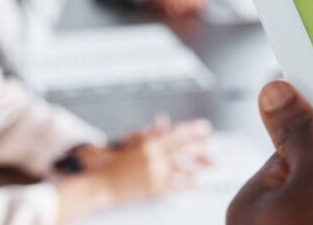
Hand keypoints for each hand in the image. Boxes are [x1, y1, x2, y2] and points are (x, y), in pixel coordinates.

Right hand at [96, 118, 211, 201]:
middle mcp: (155, 157)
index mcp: (148, 143)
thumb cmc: (112, 162)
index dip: (193, 130)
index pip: (177, 133)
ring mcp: (155, 173)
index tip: (205, 128)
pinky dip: (189, 183)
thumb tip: (163, 123)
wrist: (100, 184)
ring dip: (200, 165)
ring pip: (184, 167)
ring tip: (212, 163)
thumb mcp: (129, 142)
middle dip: (201, 147)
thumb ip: (148, 132)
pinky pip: (176, 185)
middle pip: (184, 150)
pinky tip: (198, 182)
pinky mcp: (154, 188)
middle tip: (212, 145)